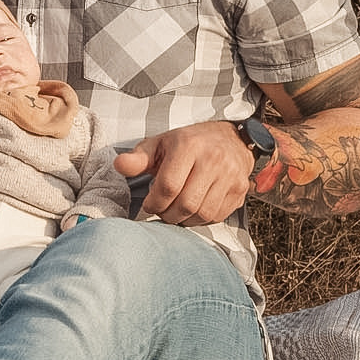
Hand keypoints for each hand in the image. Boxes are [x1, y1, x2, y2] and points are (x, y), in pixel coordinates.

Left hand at [114, 122, 252, 225]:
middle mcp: (213, 160)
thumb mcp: (160, 144)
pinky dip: (201, 219)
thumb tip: (119, 165)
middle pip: (186, 204)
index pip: (168, 186)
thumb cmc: (189, 143)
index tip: (149, 204)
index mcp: (188, 146)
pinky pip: (218, 216)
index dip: (154, 203)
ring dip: (184, 220)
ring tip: (175, 211)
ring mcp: (230, 176)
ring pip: (203, 214)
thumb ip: (138, 158)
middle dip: (168, 214)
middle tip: (161, 211)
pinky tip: (193, 210)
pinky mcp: (240, 189)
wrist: (231, 139)